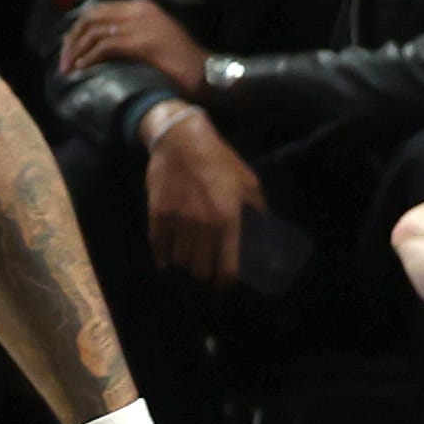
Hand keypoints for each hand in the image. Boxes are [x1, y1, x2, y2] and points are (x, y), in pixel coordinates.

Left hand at [58, 0, 214, 92]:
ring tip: (69, 68)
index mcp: (141, 6)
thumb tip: (97, 41)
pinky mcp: (141, 43)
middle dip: (72, 39)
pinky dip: (90, 57)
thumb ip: (129, 31)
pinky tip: (83, 68)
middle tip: (64, 59)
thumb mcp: (152, 36)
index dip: (79, 28)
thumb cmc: (181, 60)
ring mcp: (140, 25)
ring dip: (77, 51)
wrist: (207, 72)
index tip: (69, 45)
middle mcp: (138, 10)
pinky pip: (104, 47)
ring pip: (94, 32)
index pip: (99, 10)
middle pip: (91, 18)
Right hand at [141, 107, 261, 287]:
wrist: (180, 139)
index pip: (227, 268)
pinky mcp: (157, 213)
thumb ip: (258, 211)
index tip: (225, 284)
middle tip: (208, 274)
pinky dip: (162, 258)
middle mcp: (202, 226)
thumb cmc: (220, 161)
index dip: (226, 282)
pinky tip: (166, 262)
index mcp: (228, 221)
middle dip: (206, 277)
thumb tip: (266, 234)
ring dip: (186, 267)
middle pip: (201, 269)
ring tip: (190, 265)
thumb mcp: (249, 183)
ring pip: (180, 260)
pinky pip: (158, 245)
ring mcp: (177, 220)